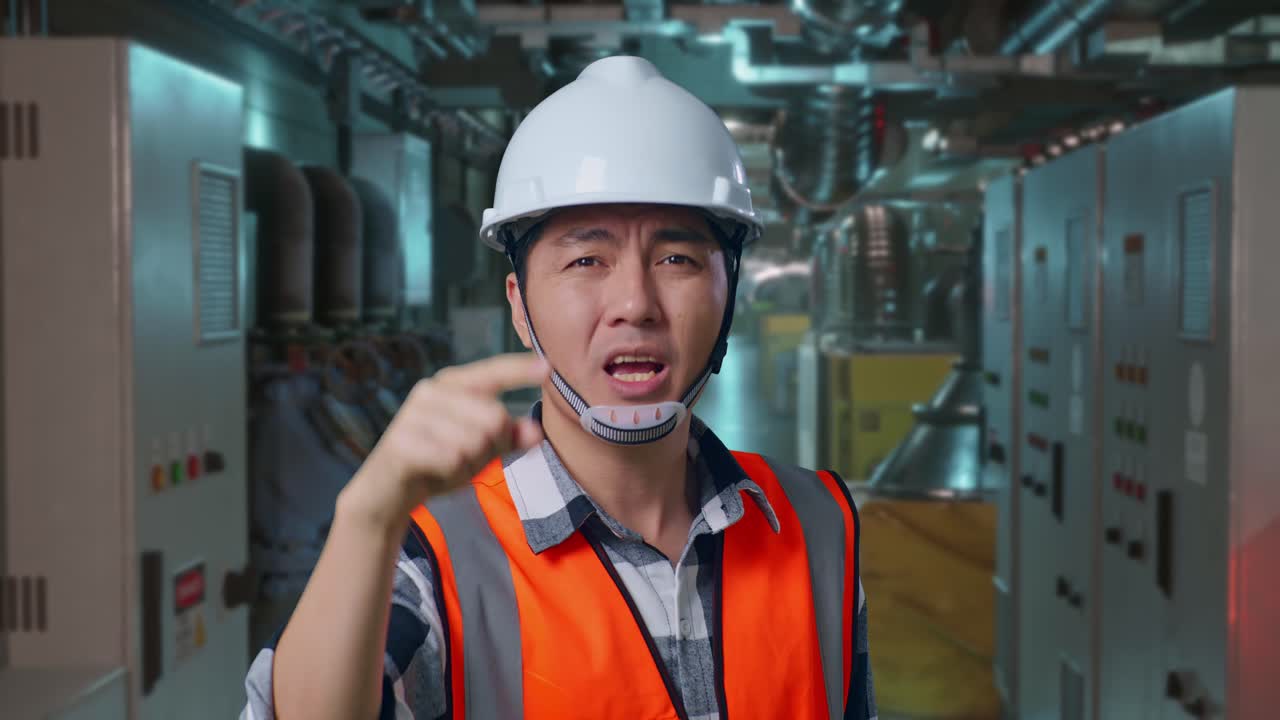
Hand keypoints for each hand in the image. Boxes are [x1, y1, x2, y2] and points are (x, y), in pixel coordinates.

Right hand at [338, 353, 548, 530]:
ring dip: (469, 462)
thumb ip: (508, 439)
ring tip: (448, 464)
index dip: (520, 371)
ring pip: (474, 441)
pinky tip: (435, 471)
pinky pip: (451, 458)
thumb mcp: (479, 450)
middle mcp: (431, 391)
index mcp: (452, 384)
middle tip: (467, 456)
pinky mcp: (401, 441)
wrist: (387, 492)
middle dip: (491, 446)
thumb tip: (537, 432)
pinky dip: (452, 472)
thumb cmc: (437, 461)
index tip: (549, 367)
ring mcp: (413, 414)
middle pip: (494, 417)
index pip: (493, 373)